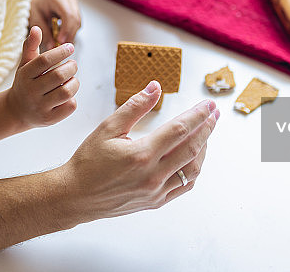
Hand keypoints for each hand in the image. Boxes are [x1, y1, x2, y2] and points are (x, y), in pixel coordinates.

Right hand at [6, 26, 78, 127]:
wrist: (17, 111)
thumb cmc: (25, 83)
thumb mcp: (25, 64)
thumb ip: (31, 46)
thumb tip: (37, 28)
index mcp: (24, 76)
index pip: (44, 61)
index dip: (60, 52)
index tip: (70, 47)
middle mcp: (31, 92)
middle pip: (59, 76)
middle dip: (71, 67)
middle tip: (73, 64)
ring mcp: (40, 107)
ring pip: (67, 92)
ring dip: (74, 82)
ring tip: (72, 78)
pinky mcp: (49, 119)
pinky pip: (70, 106)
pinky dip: (72, 98)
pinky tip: (67, 94)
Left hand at [29, 0, 80, 48]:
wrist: (36, 1)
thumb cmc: (34, 7)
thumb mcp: (36, 20)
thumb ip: (44, 33)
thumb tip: (52, 46)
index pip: (68, 15)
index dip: (66, 29)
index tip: (60, 41)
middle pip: (75, 19)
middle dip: (69, 34)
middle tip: (60, 45)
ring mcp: (73, 3)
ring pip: (78, 22)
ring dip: (70, 34)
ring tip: (60, 42)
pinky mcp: (75, 9)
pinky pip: (77, 23)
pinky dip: (70, 32)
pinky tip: (62, 36)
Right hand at [58, 81, 218, 219]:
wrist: (75, 195)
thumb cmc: (88, 162)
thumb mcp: (107, 128)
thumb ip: (134, 106)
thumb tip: (155, 88)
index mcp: (141, 154)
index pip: (179, 129)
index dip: (197, 115)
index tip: (208, 105)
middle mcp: (152, 175)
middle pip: (192, 148)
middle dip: (206, 128)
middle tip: (214, 114)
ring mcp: (155, 191)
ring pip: (192, 170)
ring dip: (203, 149)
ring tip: (205, 133)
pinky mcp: (155, 201)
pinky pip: (183, 186)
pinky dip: (193, 170)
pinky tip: (193, 158)